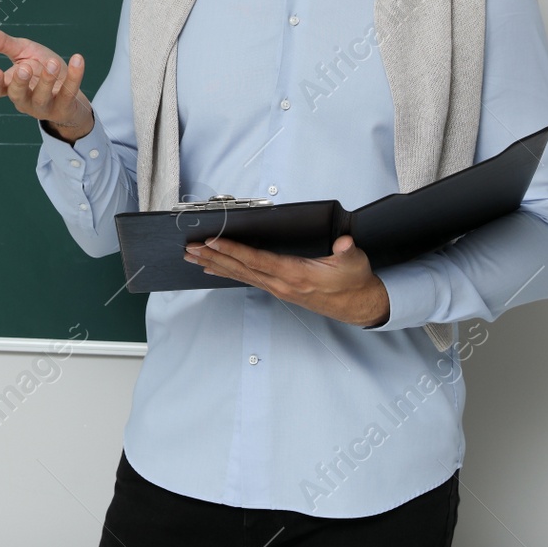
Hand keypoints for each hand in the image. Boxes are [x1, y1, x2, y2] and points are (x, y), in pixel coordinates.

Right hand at [0, 23, 92, 133]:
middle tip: (25, 68)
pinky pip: (69, 92)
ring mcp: (45, 105)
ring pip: (42, 98)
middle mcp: (25, 99)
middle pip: (17, 95)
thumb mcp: (22, 51)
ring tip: (51, 63)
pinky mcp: (66, 106)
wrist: (68, 85)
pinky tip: (77, 59)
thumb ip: (1, 42)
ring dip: (46, 80)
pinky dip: (74, 76)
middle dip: (20, 82)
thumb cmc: (41, 67)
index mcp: (11, 85)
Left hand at [184, 234, 390, 327]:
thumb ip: (347, 252)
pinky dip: (227, 272)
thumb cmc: (353, 281)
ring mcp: (277, 289)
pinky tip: (212, 269)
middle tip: (189, 248)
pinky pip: (246, 280)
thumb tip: (344, 243)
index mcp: (295, 274)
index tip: (212, 241)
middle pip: (240, 269)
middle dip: (212, 257)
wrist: (358, 305)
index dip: (233, 250)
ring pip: (239, 275)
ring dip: (214, 265)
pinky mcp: (278, 289)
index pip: (257, 260)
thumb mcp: (354, 262)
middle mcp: (281, 284)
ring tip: (192, 257)